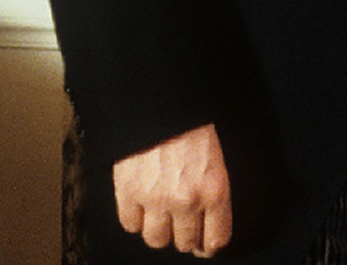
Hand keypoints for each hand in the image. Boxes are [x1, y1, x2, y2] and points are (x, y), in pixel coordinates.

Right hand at [114, 123, 231, 256]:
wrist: (163, 102)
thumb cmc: (194, 126)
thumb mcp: (218, 159)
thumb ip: (214, 193)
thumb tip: (208, 224)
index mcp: (215, 190)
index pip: (216, 241)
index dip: (210, 245)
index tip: (206, 243)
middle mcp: (186, 200)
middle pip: (184, 243)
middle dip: (186, 236)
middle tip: (183, 224)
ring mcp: (155, 199)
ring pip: (156, 240)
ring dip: (160, 230)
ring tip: (161, 214)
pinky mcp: (128, 193)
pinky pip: (130, 225)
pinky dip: (135, 218)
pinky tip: (142, 204)